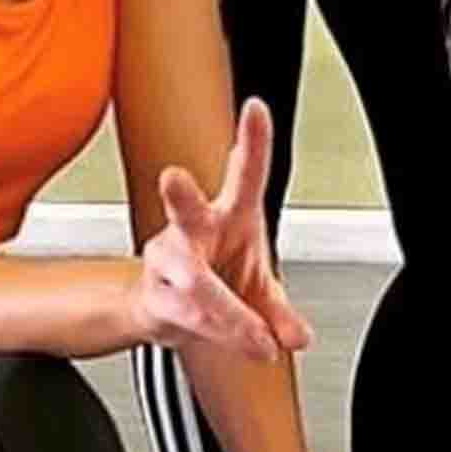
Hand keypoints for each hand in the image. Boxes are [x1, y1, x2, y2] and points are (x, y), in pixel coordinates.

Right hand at [136, 97, 317, 362]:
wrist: (167, 310)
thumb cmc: (216, 276)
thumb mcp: (259, 290)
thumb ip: (281, 312)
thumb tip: (296, 335)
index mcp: (230, 214)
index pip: (243, 172)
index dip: (251, 140)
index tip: (256, 110)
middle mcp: (193, 229)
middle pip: (185, 209)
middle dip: (180, 194)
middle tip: (173, 178)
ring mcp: (168, 260)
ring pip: (192, 280)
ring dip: (230, 313)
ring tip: (258, 337)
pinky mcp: (154, 293)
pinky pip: (184, 312)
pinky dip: (218, 331)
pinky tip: (240, 341)